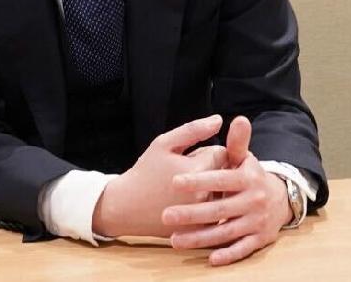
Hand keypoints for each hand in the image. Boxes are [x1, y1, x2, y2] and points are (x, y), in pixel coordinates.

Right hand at [93, 114, 225, 237]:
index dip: (206, 152)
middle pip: (224, 173)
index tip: (190, 158)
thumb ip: (193, 130)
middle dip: (210, 170)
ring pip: (221, 194)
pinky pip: (215, 213)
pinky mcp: (199, 231)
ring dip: (210, 189)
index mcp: (197, 170)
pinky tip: (187, 205)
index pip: (222, 152)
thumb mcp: (164, 144)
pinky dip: (206, 208)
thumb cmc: (145, 171)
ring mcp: (201, 216)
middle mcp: (204, 194)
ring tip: (185, 190)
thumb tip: (219, 120)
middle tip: (186, 174)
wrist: (126, 207)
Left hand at [162, 116, 292, 265]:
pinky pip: (242, 249)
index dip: (199, 181)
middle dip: (192, 214)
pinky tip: (209, 258)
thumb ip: (237, 143)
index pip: (221, 179)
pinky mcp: (259, 240)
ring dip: (200, 238)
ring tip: (174, 239)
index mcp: (249, 178)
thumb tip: (239, 119)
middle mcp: (254, 201)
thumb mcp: (246, 159)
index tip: (175, 182)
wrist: (280, 200)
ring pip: (226, 232)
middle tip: (166, 215)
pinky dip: (227, 255)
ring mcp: (257, 222)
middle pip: (220, 209)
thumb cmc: (252, 177)